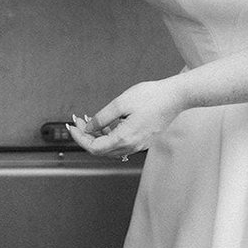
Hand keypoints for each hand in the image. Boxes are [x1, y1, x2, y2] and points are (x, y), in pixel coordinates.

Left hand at [67, 78, 183, 158]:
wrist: (175, 97)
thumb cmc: (151, 97)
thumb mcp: (121, 103)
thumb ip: (102, 118)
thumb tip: (89, 128)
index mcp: (125, 138)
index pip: (94, 147)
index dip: (79, 138)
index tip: (72, 127)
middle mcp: (132, 146)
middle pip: (101, 150)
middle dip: (86, 137)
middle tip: (78, 121)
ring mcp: (139, 144)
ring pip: (111, 148)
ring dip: (97, 136)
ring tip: (89, 120)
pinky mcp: (143, 140)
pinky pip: (121, 143)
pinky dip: (109, 135)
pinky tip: (106, 123)